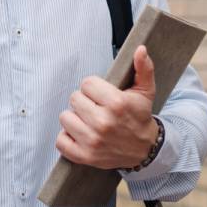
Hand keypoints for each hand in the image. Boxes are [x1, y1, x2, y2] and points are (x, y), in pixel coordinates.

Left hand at [56, 46, 156, 169]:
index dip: (93, 87)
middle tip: (96, 107)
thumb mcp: (146, 91)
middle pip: (74, 98)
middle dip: (84, 101)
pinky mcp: (84, 156)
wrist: (144, 149)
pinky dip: (67, 137)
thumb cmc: (140, 117)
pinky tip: (80, 134)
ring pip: (65, 117)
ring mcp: (92, 141)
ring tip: (88, 120)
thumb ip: (143, 68)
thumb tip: (140, 49)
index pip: (86, 83)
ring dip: (74, 118)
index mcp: (117, 103)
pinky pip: (60, 141)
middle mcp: (103, 122)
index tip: (101, 94)